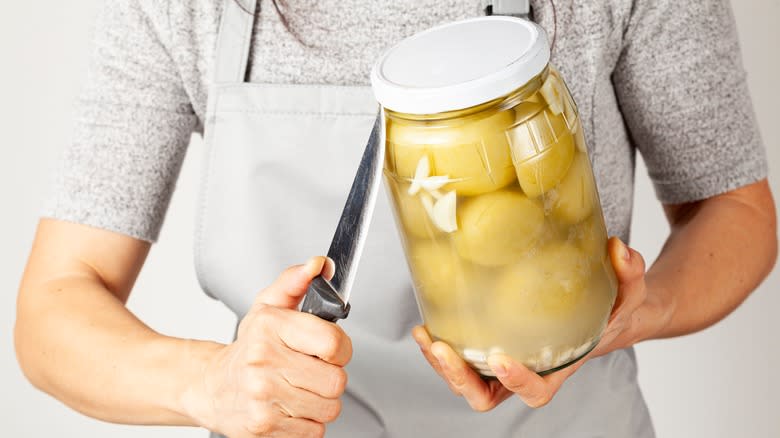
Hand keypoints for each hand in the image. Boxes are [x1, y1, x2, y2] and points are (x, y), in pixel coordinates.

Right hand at [182, 257, 351, 436]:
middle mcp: (264, 362)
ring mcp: (262, 397)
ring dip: (320, 401)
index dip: (340, 349)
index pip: (334, 343)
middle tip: (309, 370)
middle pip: (336, 381)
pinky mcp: (264, 427)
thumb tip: (318, 265)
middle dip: (329, 377)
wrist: (211, 387)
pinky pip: (314, 430)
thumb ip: (295, 282)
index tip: (328, 349)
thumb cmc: (248, 348)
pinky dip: (307, 423)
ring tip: (298, 389)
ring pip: (329, 407)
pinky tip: (289, 407)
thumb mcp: (268, 307)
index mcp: (270, 328)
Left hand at [413, 237, 653, 410]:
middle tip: (441, 347)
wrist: (605, 313)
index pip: (534, 392)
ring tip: (424, 335)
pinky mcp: (489, 343)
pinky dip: (440, 344)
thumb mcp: (630, 293)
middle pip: (485, 395)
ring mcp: (504, 361)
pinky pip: (460, 355)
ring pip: (465, 380)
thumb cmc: (614, 310)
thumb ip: (628, 275)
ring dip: (440, 364)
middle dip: (459, 378)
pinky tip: (427, 319)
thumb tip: (618, 249)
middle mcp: (526, 370)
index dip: (515, 382)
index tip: (499, 358)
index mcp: (558, 368)